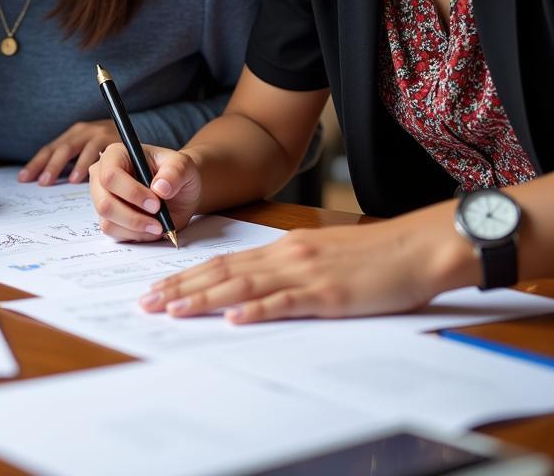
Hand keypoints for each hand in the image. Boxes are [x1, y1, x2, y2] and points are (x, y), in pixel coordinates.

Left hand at [19, 120, 120, 184]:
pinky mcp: (113, 138)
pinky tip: (77, 179)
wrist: (140, 133)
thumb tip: (48, 181)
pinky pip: (94, 151)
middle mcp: (83, 131)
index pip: (50, 149)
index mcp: (74, 136)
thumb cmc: (112, 148)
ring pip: (72, 148)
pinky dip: (83, 164)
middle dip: (46, 165)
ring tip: (49, 180)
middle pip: (59, 148)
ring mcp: (98, 133)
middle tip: (38, 182)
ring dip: (60, 165)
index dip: (36, 163)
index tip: (22, 178)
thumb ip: (75, 163)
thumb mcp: (90, 151)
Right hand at [89, 143, 202, 240]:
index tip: (156, 204)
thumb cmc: (176, 173)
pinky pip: (114, 233)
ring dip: (136, 229)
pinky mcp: (108, 218)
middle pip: (105, 203)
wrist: (179, 191)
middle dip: (133, 217)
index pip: (111, 175)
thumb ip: (175, 172)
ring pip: (108, 222)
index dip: (132, 193)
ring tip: (158, 226)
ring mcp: (102, 198)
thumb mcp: (183, 166)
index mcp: (116, 155)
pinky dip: (135, 235)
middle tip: (158, 222)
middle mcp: (102, 175)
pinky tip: (150, 228)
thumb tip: (160, 188)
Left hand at [139, 208, 470, 322]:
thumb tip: (258, 284)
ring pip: (243, 285)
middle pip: (223, 271)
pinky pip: (286, 302)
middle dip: (181, 287)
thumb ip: (290, 266)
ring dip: (204, 298)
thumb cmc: (374, 256)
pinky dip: (257, 310)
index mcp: (284, 247)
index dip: (187, 274)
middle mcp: (286, 255)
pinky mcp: (329, 294)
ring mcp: (306, 273)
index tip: (159, 286)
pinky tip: (234, 318)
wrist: (417, 247)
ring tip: (173, 310)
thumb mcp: (323, 255)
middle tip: (147, 301)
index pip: (224, 261)